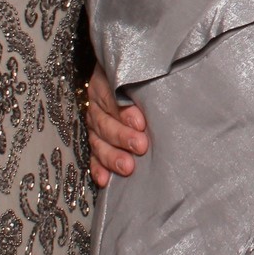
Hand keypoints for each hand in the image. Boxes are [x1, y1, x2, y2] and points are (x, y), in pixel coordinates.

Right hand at [84, 66, 147, 186]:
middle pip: (105, 123)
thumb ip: (145, 84)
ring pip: (98, 142)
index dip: (124, 112)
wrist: (130, 80)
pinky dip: (98, 168)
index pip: (111, 99)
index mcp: (105, 85)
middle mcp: (97, 106)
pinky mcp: (97, 142)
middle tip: (140, 145)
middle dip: (122, 136)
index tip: (141, 122)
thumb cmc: (142, 78)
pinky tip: (104, 179)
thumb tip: (160, 96)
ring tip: (127, 167)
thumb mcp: (140, 76)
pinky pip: (93, 156)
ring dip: (112, 156)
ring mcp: (95, 126)